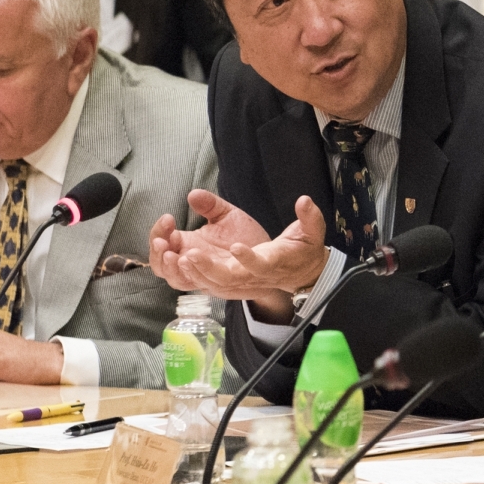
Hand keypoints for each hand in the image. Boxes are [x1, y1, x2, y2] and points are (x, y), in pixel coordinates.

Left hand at [150, 190, 329, 319]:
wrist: (300, 274)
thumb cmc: (301, 249)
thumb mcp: (310, 230)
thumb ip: (310, 217)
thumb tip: (304, 200)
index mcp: (274, 262)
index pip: (262, 265)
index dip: (249, 260)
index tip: (236, 247)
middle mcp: (254, 276)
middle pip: (228, 280)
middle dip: (208, 269)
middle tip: (191, 253)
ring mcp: (240, 282)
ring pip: (212, 283)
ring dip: (193, 271)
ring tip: (175, 254)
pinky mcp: (228, 283)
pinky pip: (204, 283)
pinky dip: (188, 273)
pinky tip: (173, 256)